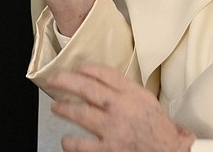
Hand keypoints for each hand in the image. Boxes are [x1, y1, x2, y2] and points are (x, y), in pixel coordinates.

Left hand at [44, 65, 195, 151]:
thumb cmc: (159, 130)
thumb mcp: (146, 100)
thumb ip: (126, 90)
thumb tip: (101, 81)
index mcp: (132, 94)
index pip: (104, 73)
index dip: (85, 68)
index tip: (76, 68)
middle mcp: (121, 108)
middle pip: (86, 88)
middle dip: (65, 81)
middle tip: (53, 79)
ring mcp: (112, 129)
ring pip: (80, 113)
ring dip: (64, 108)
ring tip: (56, 107)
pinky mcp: (108, 150)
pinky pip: (81, 145)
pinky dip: (70, 142)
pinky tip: (67, 140)